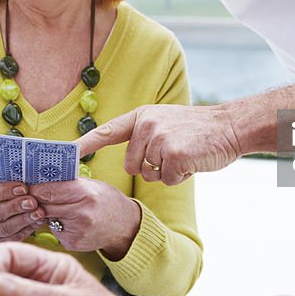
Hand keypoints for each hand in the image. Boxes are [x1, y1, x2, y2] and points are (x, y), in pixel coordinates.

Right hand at [0, 182, 45, 245]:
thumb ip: (4, 183)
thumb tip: (25, 178)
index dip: (5, 192)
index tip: (23, 188)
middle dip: (16, 207)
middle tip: (32, 202)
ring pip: (4, 228)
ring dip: (24, 220)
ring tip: (38, 212)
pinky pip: (12, 238)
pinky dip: (27, 229)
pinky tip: (37, 221)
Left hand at [28, 178, 140, 258]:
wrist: (124, 226)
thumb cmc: (107, 201)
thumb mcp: (91, 185)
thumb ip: (68, 182)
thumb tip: (41, 176)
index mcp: (86, 194)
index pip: (49, 190)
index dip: (35, 186)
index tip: (27, 183)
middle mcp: (81, 214)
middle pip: (44, 204)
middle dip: (35, 199)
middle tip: (28, 193)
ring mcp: (76, 231)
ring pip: (46, 218)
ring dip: (43, 211)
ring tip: (49, 205)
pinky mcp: (72, 244)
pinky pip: (54, 230)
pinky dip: (54, 224)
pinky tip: (64, 220)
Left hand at [77, 104, 242, 184]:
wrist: (230, 126)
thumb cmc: (198, 130)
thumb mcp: (166, 121)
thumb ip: (145, 135)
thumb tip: (131, 162)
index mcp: (142, 116)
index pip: (106, 132)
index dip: (83, 145)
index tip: (64, 156)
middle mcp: (146, 125)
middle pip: (131, 165)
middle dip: (150, 168)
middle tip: (173, 154)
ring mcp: (159, 139)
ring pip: (149, 174)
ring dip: (167, 172)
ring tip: (185, 154)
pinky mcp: (174, 154)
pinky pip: (167, 179)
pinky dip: (180, 176)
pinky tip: (192, 160)